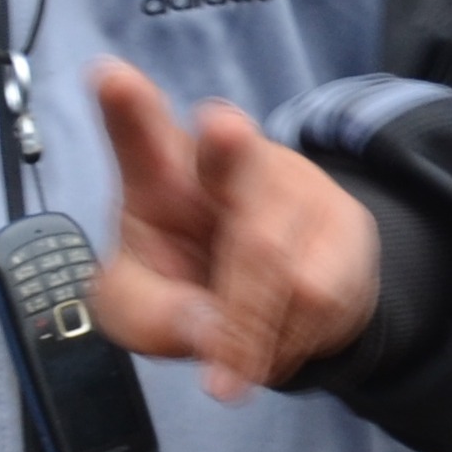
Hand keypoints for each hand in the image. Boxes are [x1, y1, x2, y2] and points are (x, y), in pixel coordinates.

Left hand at [83, 61, 379, 401]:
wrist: (278, 303)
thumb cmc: (188, 285)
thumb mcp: (138, 310)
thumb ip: (148, 317)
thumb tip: (206, 329)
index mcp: (160, 175)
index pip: (141, 139)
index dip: (126, 110)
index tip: (109, 77)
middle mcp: (227, 168)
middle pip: (231, 157)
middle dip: (227, 143)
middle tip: (219, 123)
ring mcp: (291, 192)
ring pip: (269, 260)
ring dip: (244, 327)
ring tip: (225, 374)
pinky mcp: (342, 229)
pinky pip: (313, 297)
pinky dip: (282, 341)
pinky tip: (269, 345)